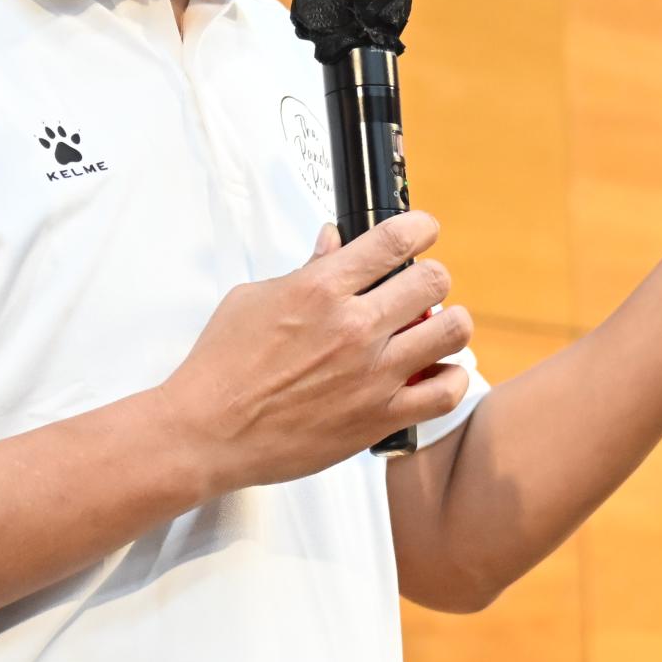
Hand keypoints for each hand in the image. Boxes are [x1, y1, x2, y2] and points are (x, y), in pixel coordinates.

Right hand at [160, 212, 471, 492]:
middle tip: (419, 288)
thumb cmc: (222, 368)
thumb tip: (333, 243)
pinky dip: (450, 379)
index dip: (420, 228)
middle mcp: (354, 327)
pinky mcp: (379, 418)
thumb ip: (304, 269)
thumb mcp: (253, 299)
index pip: (394, 240)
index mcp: (321, 289)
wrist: (209, 432)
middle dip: (431, 278)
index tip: (424, 231)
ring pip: (452, 332)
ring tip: (432, 329)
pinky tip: (433, 374)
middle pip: (433, 281)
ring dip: (448, 324)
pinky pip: (446, 393)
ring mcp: (372, 374)